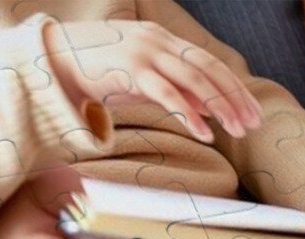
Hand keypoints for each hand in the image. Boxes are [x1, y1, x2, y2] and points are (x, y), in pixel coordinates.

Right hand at [43, 19, 262, 142]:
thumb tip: (203, 108)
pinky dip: (189, 113)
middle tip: (253, 123)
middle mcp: (159, 41)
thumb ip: (168, 88)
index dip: (233, 86)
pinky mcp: (131, 70)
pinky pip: (168, 94)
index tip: (251, 110)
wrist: (52, 60)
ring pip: (195, 79)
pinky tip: (203, 132)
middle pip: (209, 68)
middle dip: (235, 97)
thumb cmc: (92, 73)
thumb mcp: (137, 79)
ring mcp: (145, 53)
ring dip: (220, 106)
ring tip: (235, 131)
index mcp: (162, 41)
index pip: (209, 62)